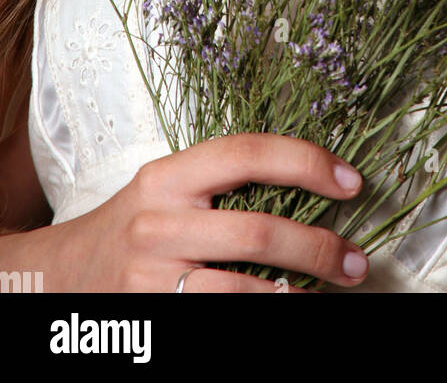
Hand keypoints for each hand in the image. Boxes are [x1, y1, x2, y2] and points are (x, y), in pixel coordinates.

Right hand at [32, 133, 369, 291]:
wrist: (62, 275)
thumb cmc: (133, 226)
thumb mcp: (168, 189)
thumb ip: (225, 184)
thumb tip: (314, 186)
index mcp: (168, 176)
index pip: (248, 154)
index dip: (307, 163)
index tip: (352, 181)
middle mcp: (158, 222)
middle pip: (257, 233)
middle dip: (319, 249)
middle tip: (355, 261)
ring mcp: (151, 276)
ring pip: (244, 290)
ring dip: (296, 295)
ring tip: (325, 294)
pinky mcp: (152, 318)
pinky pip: (221, 320)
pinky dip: (262, 316)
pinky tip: (283, 309)